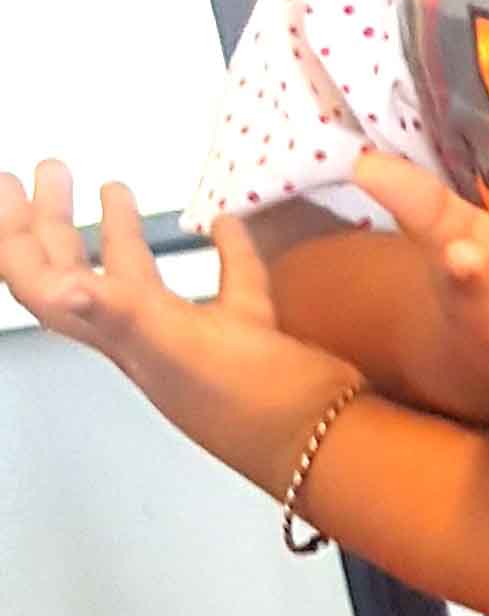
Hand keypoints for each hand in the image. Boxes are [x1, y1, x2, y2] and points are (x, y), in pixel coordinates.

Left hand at [0, 164, 365, 499]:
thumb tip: (64, 288)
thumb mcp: (180, 349)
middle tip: (50, 170)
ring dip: (117, 232)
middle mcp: (143, 338)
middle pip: (77, 275)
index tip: (10, 182)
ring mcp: (191, 338)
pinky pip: (223, 284)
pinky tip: (226, 223)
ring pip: (139, 279)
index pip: (42, 284)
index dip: (15, 235)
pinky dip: (220, 249)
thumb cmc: (256, 404)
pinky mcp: (244, 336)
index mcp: (120, 335)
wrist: (328, 445)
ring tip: (113, 187)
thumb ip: (121, 313)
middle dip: (53, 221)